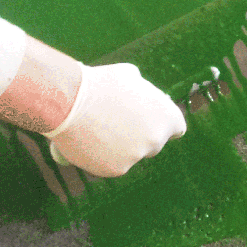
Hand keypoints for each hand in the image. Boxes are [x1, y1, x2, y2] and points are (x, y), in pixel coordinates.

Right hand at [47, 62, 185, 176]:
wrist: (69, 103)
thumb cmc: (100, 84)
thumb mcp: (130, 76)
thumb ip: (144, 92)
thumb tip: (142, 97)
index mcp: (166, 116)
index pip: (177, 128)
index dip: (163, 123)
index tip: (151, 120)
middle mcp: (156, 140)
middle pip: (154, 143)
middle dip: (141, 135)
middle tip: (119, 123)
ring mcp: (136, 157)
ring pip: (132, 154)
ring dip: (121, 146)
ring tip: (99, 128)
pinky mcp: (116, 170)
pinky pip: (113, 163)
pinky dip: (104, 155)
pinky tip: (90, 140)